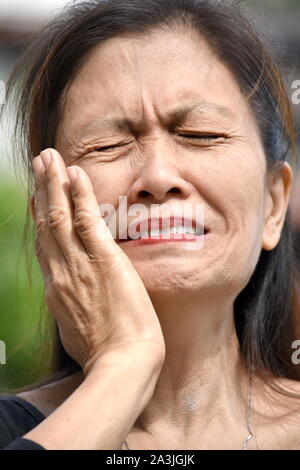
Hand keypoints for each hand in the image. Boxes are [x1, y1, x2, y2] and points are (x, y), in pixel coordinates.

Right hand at [31, 148, 165, 376]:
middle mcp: (60, 273)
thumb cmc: (107, 354)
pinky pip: (86, 220)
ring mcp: (79, 265)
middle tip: (38, 165)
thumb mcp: (79, 331)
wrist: (122, 366)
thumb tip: (75, 302)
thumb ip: (74, 309)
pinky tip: (75, 174)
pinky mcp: (103, 260)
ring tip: (48, 158)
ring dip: (52, 184)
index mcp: (57, 291)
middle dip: (40, 192)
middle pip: (45, 225)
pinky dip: (79, 194)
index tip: (37, 200)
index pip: (44, 247)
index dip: (39, 219)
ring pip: (59, 216)